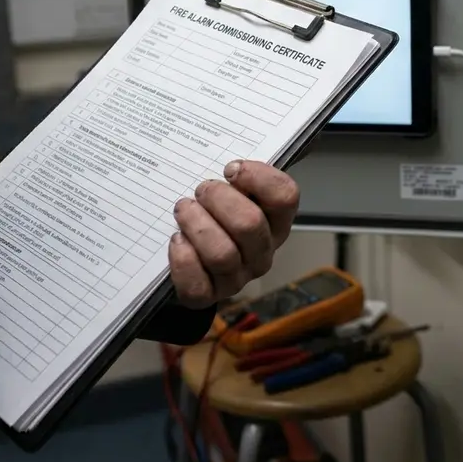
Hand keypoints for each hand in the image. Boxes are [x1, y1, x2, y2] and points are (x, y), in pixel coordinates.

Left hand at [169, 160, 299, 307]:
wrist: (192, 259)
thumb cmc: (215, 213)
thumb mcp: (232, 190)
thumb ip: (238, 176)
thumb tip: (231, 166)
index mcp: (276, 222)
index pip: (285, 196)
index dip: (258, 177)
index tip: (230, 169)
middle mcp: (262, 252)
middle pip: (249, 224)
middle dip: (218, 199)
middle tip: (201, 190)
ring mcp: (237, 277)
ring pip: (222, 253)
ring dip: (196, 225)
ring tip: (183, 210)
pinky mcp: (209, 295)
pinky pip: (198, 284)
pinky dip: (183, 260)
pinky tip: (177, 240)